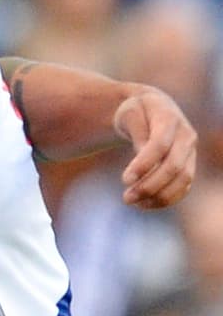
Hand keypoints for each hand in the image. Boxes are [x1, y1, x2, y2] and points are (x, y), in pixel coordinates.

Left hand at [114, 87, 196, 208]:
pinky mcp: (188, 166)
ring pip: (183, 180)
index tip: (124, 180)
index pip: (160, 144)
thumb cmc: (136, 111)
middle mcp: (186, 135)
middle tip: (126, 198)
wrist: (151, 111)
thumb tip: (143, 154)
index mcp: (170, 118)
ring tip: (133, 202)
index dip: (144, 164)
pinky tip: (143, 204)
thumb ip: (136, 131)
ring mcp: (190, 152)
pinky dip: (165, 200)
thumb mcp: (129, 113)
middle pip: (174, 166)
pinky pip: (183, 188)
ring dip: (158, 197)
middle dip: (150, 185)